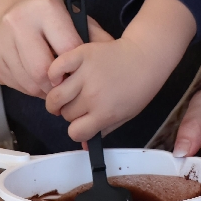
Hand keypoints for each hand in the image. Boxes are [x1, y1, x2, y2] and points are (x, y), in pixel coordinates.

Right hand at [0, 0, 111, 97]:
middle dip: (59, 84)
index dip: (78, 66)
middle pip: (43, 70)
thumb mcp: (70, 16)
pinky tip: (37, 81)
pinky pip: (17, 85)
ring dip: (46, 90)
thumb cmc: (45, 18)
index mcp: (45, 7)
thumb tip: (113, 54)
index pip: (68, 47)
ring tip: (55, 86)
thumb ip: (93, 35)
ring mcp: (1, 41)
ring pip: (29, 82)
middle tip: (68, 85)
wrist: (1, 14)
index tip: (82, 72)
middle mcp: (19, 21)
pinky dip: (31, 89)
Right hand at [45, 36, 164, 140]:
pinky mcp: (82, 55)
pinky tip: (61, 77)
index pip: (76, 132)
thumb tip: (83, 145)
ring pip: (56, 96)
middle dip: (70, 112)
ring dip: (58, 98)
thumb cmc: (139, 87)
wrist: (146, 57)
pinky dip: (54, 73)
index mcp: (104, 113)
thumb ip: (103, 130)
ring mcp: (86, 74)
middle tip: (78, 105)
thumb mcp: (126, 115)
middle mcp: (93, 96)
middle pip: (66, 114)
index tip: (82, 123)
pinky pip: (56, 67)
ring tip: (64, 95)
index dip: (78, 130)